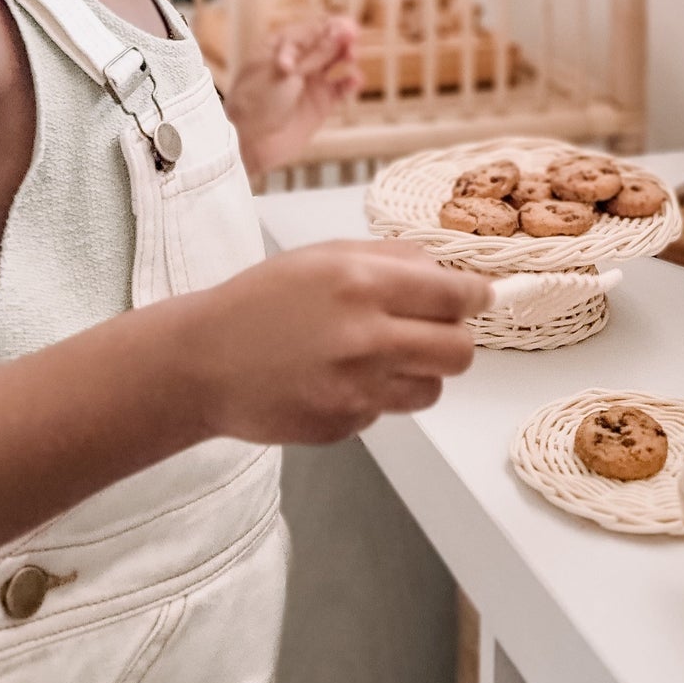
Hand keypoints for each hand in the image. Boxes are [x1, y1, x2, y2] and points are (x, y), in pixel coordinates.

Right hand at [186, 241, 487, 444]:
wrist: (202, 361)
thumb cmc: (261, 301)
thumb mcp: (325, 256)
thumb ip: (392, 260)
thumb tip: (451, 275)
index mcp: (361, 284)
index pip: (454, 296)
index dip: (477, 297)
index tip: (481, 297)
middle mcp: (365, 337)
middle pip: (460, 352)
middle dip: (455, 340)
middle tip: (433, 331)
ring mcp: (355, 389)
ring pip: (432, 389)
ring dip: (419, 371)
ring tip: (378, 355)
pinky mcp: (344, 425)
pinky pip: (388, 411)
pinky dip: (376, 396)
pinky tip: (337, 378)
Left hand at [224, 16, 362, 173]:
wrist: (249, 143)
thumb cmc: (256, 102)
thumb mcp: (285, 72)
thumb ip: (316, 53)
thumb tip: (341, 29)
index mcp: (280, 46)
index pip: (311, 27)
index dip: (331, 25)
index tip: (348, 27)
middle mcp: (297, 61)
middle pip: (327, 41)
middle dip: (342, 38)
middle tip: (352, 41)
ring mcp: (309, 82)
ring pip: (336, 62)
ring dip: (347, 56)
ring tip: (351, 58)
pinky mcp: (320, 104)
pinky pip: (341, 89)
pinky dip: (350, 83)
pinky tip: (355, 81)